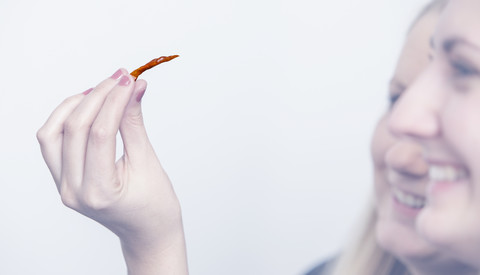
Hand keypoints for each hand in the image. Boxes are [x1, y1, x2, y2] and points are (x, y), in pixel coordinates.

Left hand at [37, 68, 187, 273]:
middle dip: (98, 96)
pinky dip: (66, 119)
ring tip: (102, 90)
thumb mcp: (148, 161)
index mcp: (98, 191)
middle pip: (74, 129)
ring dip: (75, 105)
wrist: (147, 230)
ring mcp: (63, 185)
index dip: (114, 101)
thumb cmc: (155, 204)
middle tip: (121, 77)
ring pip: (52, 132)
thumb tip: (133, 87)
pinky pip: (52, 141)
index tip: (129, 80)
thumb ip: (134, 122)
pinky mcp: (62, 178)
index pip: (99, 133)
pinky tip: (87, 106)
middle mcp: (73, 190)